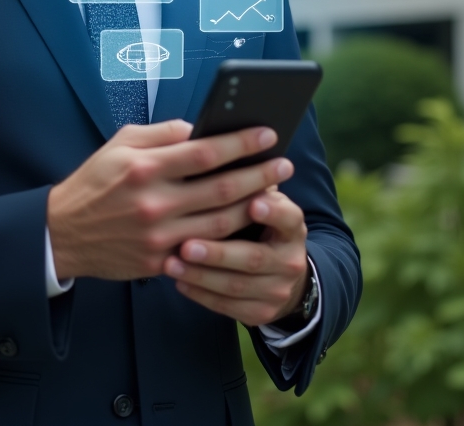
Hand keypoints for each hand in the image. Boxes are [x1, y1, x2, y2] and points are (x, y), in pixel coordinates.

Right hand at [47, 119, 291, 280]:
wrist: (63, 232)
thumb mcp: (120, 143)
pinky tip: (248, 225)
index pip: (205, 152)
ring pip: (221, 223)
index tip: (267, 134)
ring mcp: (159, 237)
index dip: (241, 143)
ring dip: (253, 207)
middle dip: (259, 175)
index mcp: (145, 167)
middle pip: (222, 189)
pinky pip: (204, 250)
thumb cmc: (95, 181)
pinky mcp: (159, 262)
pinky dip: (230, 238)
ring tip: (275, 193)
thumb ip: (162, 134)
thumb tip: (201, 129)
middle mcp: (155, 202)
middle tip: (284, 165)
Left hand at [163, 186, 309, 327]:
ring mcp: (277, 290)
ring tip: (170, 263)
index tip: (253, 202)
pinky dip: (201, 294)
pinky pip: (227, 306)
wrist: (282, 273)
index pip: (288, 217)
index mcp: (292, 226)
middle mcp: (290, 260)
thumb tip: (218, 150)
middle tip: (187, 245)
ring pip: (236, 286)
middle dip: (218, 253)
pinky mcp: (260, 312)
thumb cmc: (259, 223)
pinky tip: (178, 281)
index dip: (273, 211)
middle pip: (254, 258)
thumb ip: (249, 184)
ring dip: (201, 276)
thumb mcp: (265, 202)